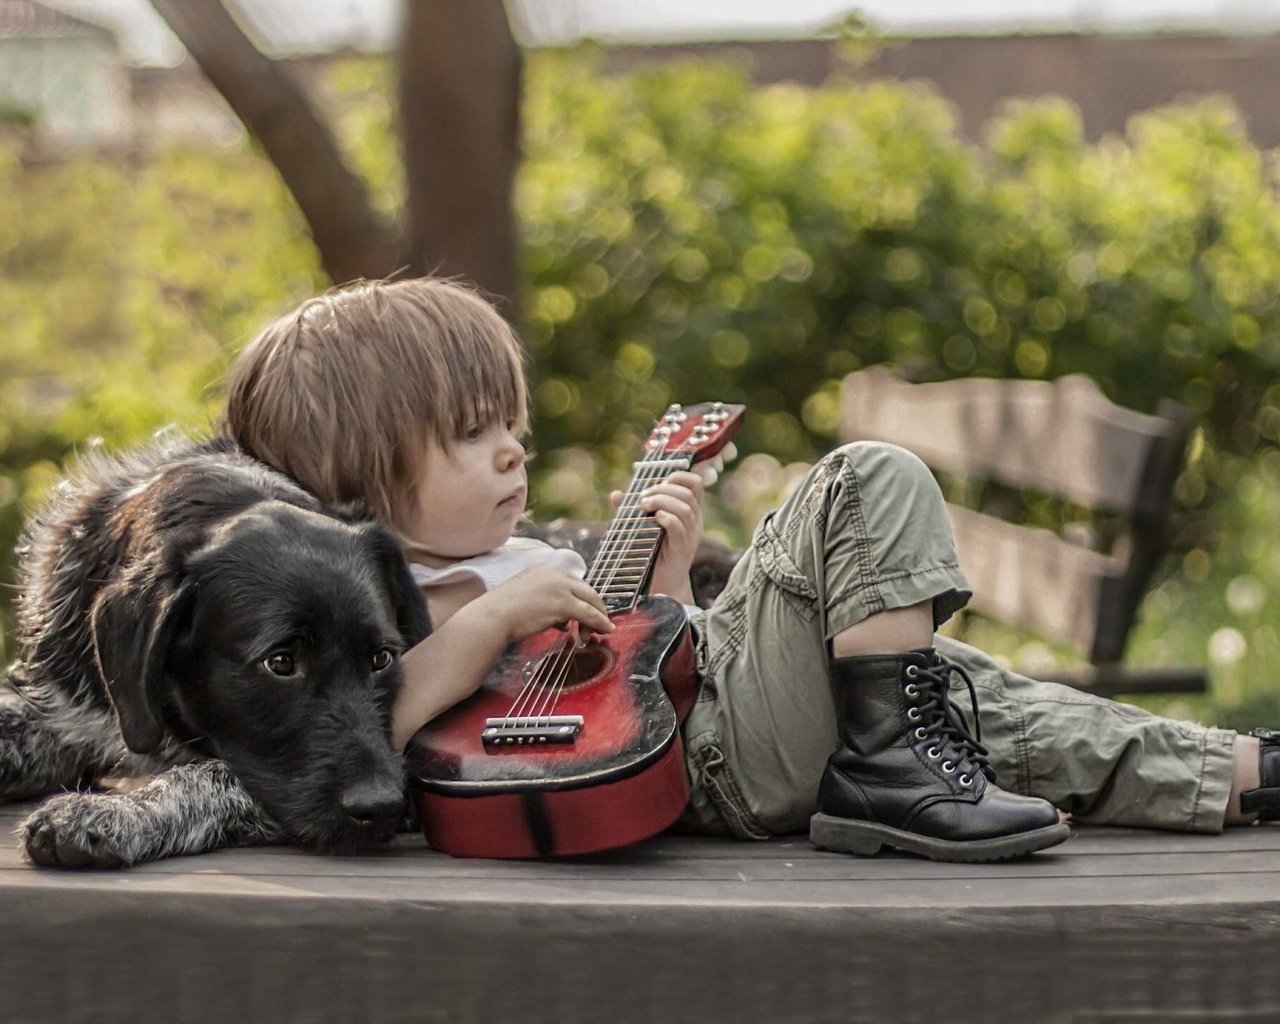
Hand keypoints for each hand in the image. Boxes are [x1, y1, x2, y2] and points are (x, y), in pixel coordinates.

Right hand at [482, 565, 613, 642]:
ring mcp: (560, 587)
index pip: (573, 583)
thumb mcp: (527, 600)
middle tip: (599, 622)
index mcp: (545, 570)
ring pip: (591, 601)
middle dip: (595, 608)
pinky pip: (589, 614)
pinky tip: (604, 630)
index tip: (586, 613)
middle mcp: (555, 574)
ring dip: (599, 617)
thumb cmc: (502, 613)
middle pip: (586, 590)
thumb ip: (547, 605)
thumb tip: (564, 622)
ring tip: (601, 631)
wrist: (492, 618)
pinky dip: (600, 622)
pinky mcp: (564, 603)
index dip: (582, 599)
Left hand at [609, 443, 734, 603]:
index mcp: (689, 512)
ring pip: (684, 508)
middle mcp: (694, 522)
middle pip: (687, 493)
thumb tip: (615, 494)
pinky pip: (679, 527)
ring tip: (643, 506)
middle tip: (642, 499)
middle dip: (662, 490)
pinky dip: (665, 517)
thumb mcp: (642, 527)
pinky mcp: (682, 549)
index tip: (659, 482)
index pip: (695, 484)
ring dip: (661, 501)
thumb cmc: (652, 553)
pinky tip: (653, 519)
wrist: (662, 585)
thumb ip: (630, 511)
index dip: (679, 476)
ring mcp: (690, 536)